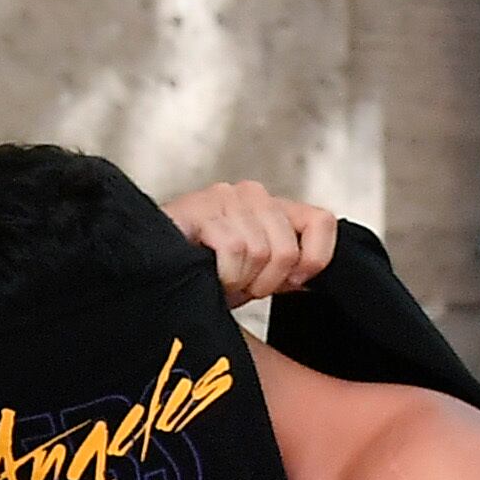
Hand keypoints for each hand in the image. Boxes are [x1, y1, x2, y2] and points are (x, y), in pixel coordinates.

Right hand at [163, 180, 339, 303]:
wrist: (158, 273)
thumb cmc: (203, 271)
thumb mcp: (257, 274)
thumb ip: (289, 273)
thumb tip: (315, 281)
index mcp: (273, 207)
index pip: (321, 221)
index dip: (315, 259)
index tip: (294, 281)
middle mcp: (252, 195)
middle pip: (287, 249)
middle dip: (265, 282)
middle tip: (240, 284)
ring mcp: (226, 197)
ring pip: (260, 252)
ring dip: (240, 279)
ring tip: (220, 277)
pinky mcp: (200, 207)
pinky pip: (234, 248)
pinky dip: (224, 273)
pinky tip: (209, 272)